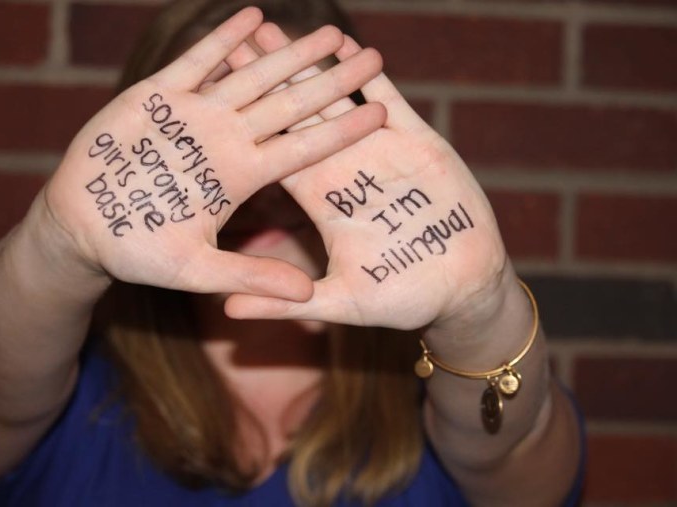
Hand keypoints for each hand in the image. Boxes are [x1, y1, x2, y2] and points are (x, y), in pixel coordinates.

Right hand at [43, 7, 385, 299]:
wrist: (82, 227)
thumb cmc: (137, 253)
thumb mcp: (196, 269)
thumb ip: (250, 277)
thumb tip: (305, 295)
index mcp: (241, 175)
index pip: (303, 148)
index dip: (341, 130)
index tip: (381, 111)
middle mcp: (227, 140)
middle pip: (290, 105)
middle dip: (329, 80)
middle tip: (372, 56)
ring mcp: (196, 115)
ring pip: (251, 75)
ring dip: (288, 52)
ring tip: (329, 32)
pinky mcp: (158, 97)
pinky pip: (196, 62)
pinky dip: (222, 40)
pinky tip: (251, 15)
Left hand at [225, 27, 506, 329]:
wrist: (464, 289)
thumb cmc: (403, 299)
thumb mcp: (340, 303)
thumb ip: (283, 303)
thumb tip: (226, 312)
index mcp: (320, 199)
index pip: (274, 151)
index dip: (247, 124)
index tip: (217, 96)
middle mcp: (343, 168)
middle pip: (297, 115)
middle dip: (269, 78)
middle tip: (237, 41)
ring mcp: (379, 151)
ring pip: (335, 97)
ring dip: (309, 63)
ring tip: (279, 28)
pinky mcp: (417, 142)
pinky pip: (387, 99)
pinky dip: (367, 74)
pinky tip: (344, 45)